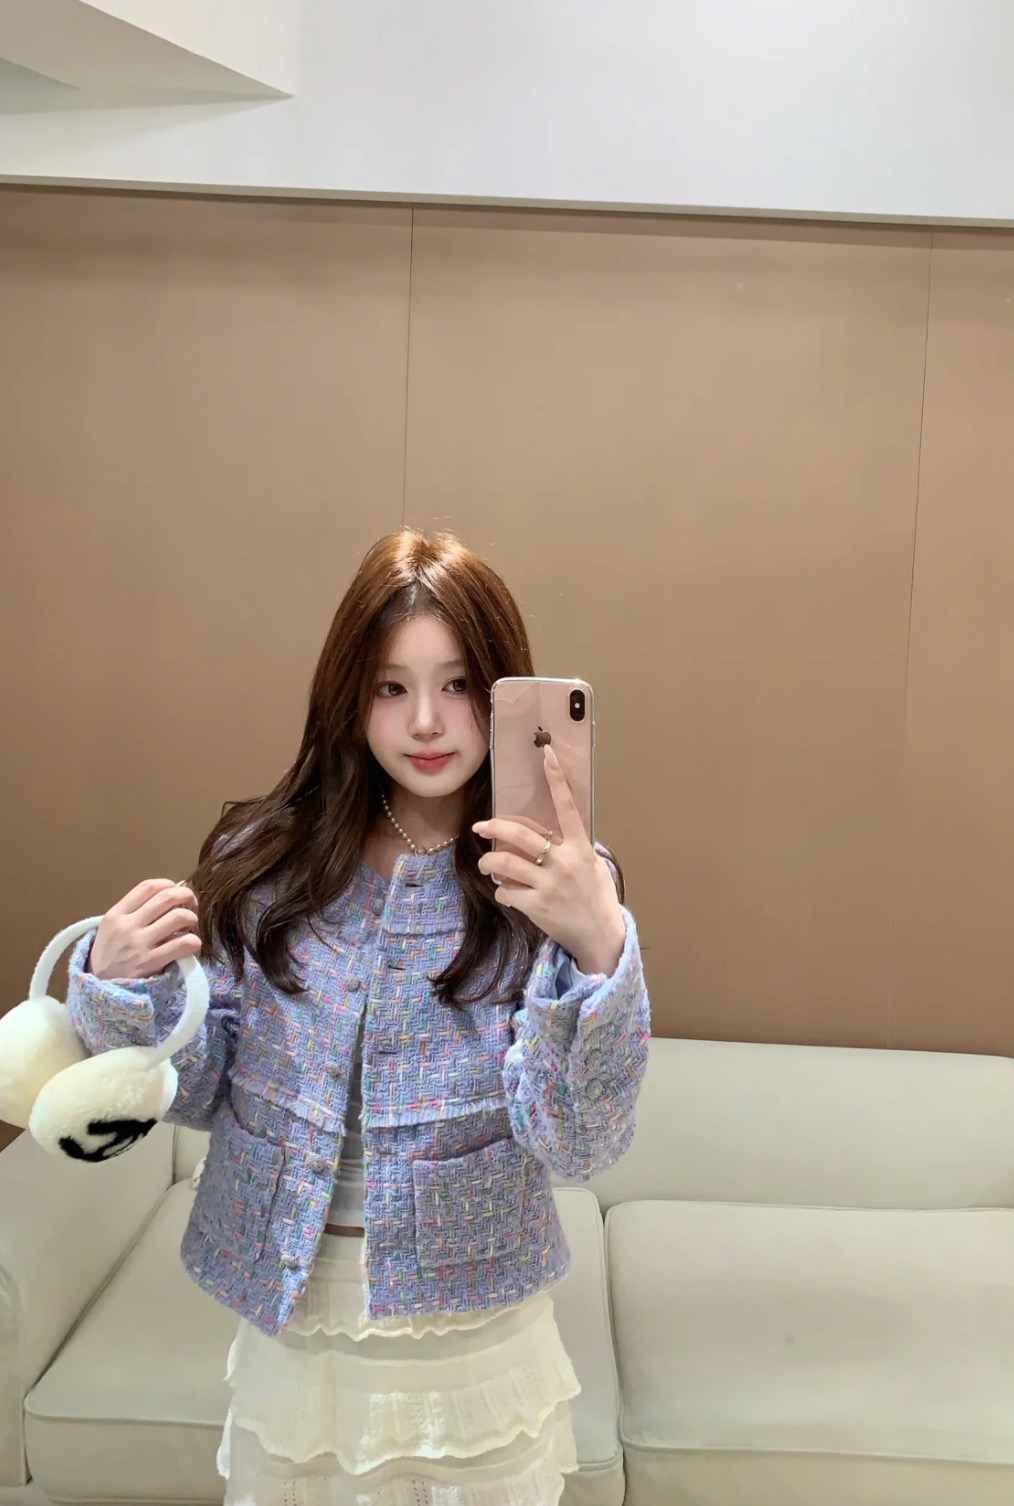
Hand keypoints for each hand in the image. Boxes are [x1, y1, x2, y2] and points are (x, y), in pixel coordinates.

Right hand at [89, 879, 200, 980]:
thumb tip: (168, 895)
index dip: (169, 884)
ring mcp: (139, 944)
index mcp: (116, 914)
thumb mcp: (110, 928)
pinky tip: (191, 945)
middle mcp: (127, 926)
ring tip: (190, 927)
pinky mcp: (151, 962)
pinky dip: (194, 941)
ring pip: (179, 917)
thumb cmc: (109, 955)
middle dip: (187, 896)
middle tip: (191, 905)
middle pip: (167, 897)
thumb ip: (133, 911)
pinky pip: (183, 943)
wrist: (98, 989)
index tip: (176, 891)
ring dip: (191, 919)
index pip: (148, 887)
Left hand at [474, 746, 625, 975]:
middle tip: (480, 827)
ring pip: (505, 863)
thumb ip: (571, 848)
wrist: (601, 936)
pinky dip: (502, 891)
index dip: (556, 779)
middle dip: (494, 827)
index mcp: (580, 848)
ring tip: (487, 865)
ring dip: (489, 863)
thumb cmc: (597, 898)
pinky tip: (507, 894)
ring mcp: (549, 885)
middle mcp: (564, 862)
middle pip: (521, 835)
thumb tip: (547, 833)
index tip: (546, 754)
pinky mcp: (537, 907)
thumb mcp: (592, 866)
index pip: (567, 807)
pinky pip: (506, 892)